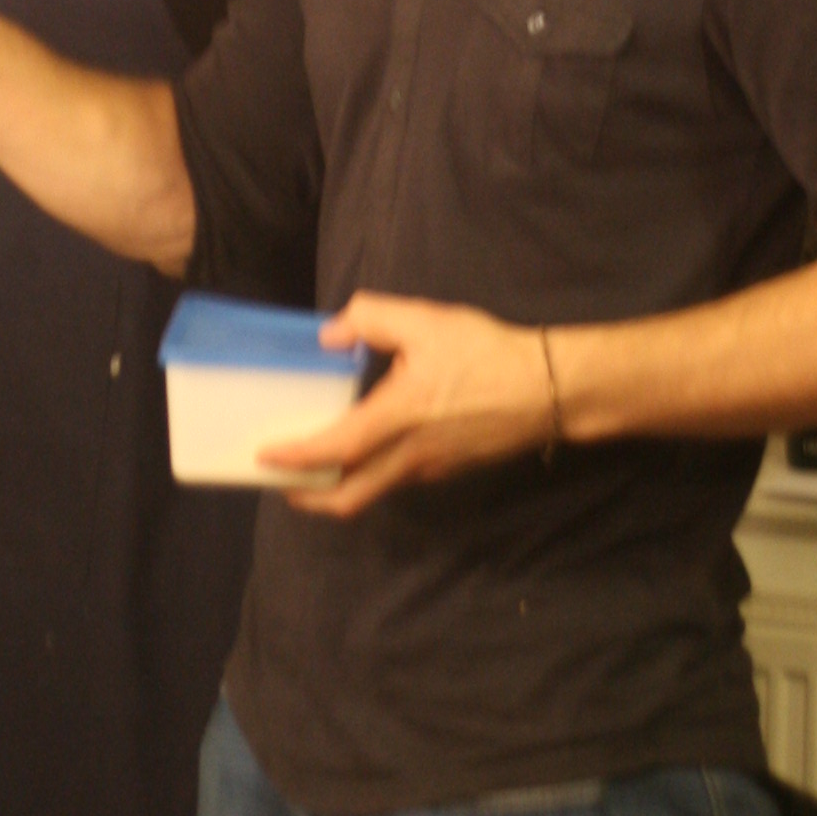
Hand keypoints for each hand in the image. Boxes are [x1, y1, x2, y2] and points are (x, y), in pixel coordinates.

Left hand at [259, 292, 554, 515]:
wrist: (551, 389)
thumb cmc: (489, 354)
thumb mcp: (427, 320)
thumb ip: (371, 317)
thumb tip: (331, 333)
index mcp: (399, 417)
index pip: (335, 450)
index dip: (296, 458)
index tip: (265, 458)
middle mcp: (411, 455)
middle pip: (349, 497)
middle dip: (308, 498)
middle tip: (282, 483)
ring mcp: (431, 468)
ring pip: (373, 492)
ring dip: (338, 487)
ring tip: (315, 467)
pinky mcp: (448, 469)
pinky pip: (397, 480)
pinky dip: (369, 475)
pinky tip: (366, 450)